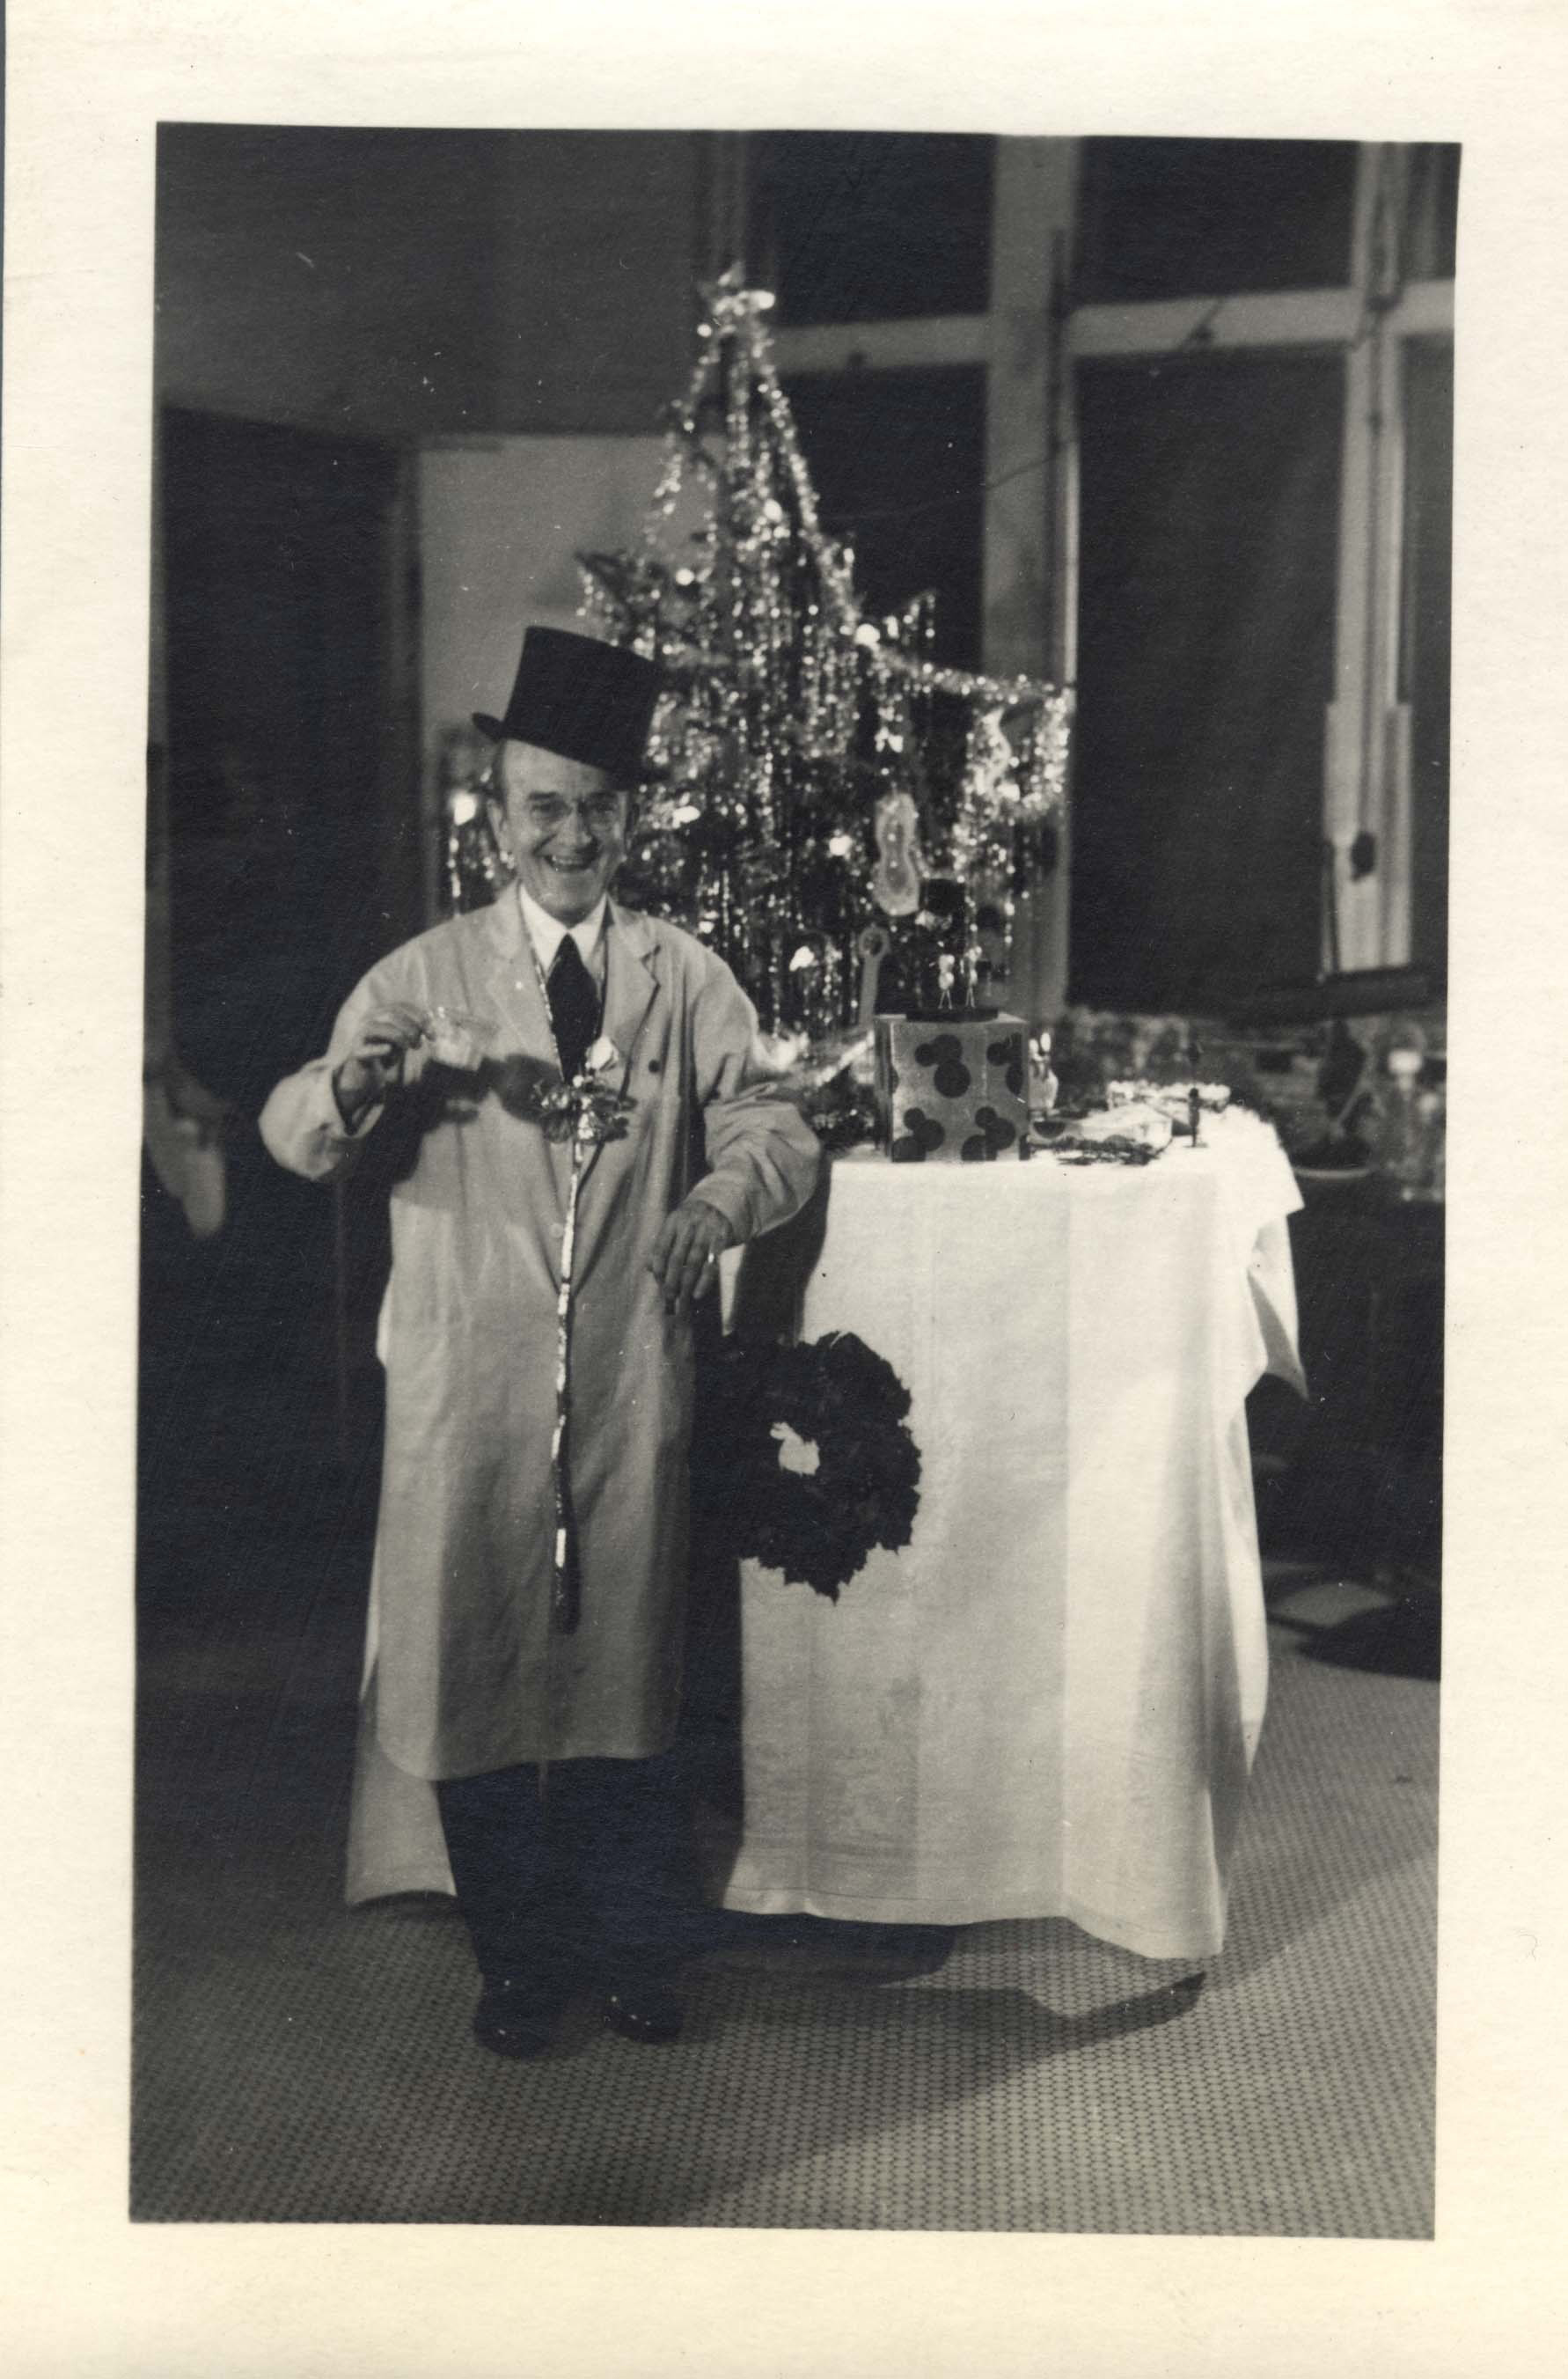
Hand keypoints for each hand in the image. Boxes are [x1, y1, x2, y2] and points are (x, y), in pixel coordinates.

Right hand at [332, 1004, 426, 1127]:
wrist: (366, 1073)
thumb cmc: (387, 1053)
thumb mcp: (403, 1038)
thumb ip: (414, 1029)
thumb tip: (430, 1026)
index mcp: (380, 1012)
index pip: (402, 1006)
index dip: (420, 1017)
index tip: (432, 1034)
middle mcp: (368, 1019)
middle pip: (392, 1014)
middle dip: (411, 1027)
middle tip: (419, 1044)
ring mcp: (360, 1034)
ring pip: (378, 1027)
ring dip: (399, 1037)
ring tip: (409, 1048)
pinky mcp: (356, 1052)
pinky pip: (367, 1049)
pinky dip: (379, 1049)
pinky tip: (389, 1050)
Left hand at [648, 1197, 732, 1316]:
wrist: (721, 1201)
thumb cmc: (692, 1220)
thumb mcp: (676, 1225)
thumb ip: (662, 1244)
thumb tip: (649, 1268)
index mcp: (673, 1221)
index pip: (661, 1247)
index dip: (658, 1267)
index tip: (659, 1283)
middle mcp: (689, 1224)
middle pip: (676, 1257)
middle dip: (671, 1280)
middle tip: (669, 1298)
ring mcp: (707, 1230)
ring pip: (694, 1262)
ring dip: (687, 1283)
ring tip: (682, 1300)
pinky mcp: (722, 1237)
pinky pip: (712, 1263)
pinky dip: (704, 1280)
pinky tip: (698, 1293)